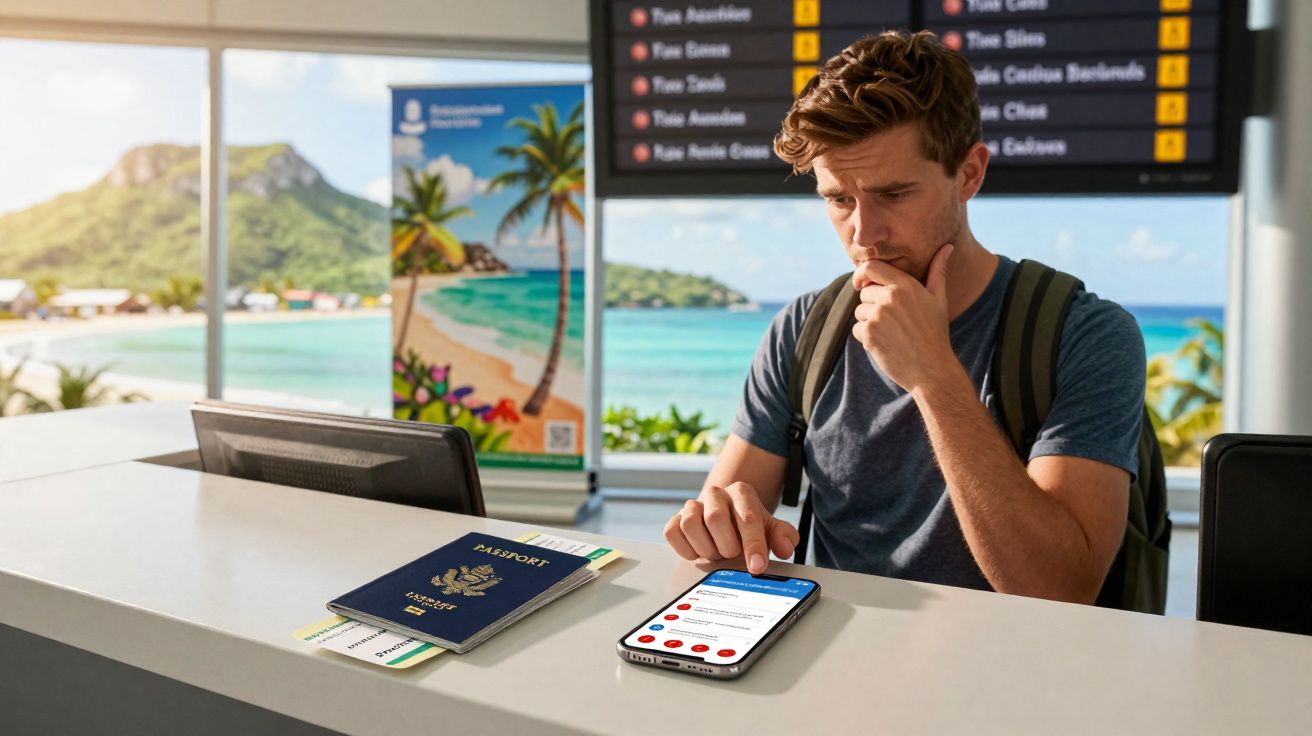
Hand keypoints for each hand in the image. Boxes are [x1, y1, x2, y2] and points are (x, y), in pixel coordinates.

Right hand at [663, 481, 799, 573]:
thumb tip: (785, 548)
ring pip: (690, 523)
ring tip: (717, 553)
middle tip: (733, 555)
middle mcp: (715, 494)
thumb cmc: (749, 527)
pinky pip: (672, 532)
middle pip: (715, 518)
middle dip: (726, 545)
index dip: (753, 544)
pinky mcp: (676, 519)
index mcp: (741, 493)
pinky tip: (699, 552)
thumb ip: (784, 537)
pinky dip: (685, 548)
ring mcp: (693, 505)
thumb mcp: (771, 530)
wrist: (728, 522)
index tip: (757, 566)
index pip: (747, 517)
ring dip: (705, 547)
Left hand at [851, 243, 954, 391]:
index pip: (871, 267)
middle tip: (893, 321)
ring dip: (869, 322)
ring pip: (859, 311)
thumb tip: (947, 247)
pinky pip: (857, 329)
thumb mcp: (938, 299)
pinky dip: (866, 338)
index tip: (861, 283)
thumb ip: (937, 271)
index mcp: (905, 285)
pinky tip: (886, 344)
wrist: (932, 368)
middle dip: (872, 304)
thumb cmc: (936, 332)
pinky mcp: (869, 334)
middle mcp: (890, 297)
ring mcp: (878, 315)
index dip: (862, 274)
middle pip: (864, 292)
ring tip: (892, 333)